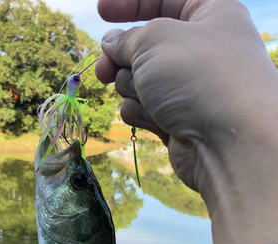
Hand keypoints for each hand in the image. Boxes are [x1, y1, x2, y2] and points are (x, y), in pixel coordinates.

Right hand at [96, 0, 277, 243]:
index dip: (129, 3)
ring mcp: (190, 89)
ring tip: (141, 94)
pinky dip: (140, 112)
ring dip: (130, 87)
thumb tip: (111, 43)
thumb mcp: (154, 40)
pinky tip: (148, 117)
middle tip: (103, 70)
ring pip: (142, 80)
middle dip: (121, 57)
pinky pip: (146, 109)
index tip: (100, 10)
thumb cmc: (198, 77)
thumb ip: (126, 38)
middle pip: (147, 46)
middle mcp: (203, 51)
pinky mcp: (179, 121)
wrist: (229, 143)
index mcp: (210, 14)